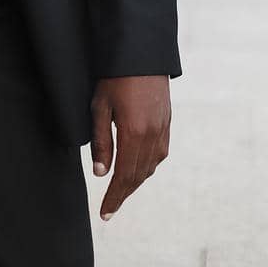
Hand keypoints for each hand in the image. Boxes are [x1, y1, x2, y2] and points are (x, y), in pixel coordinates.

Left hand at [90, 75, 170, 220]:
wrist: (141, 52)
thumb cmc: (115, 76)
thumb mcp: (100, 106)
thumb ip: (101, 141)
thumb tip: (100, 173)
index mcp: (133, 133)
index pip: (124, 176)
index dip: (114, 197)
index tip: (105, 214)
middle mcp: (152, 135)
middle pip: (138, 176)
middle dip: (123, 193)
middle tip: (110, 208)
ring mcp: (162, 129)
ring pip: (150, 167)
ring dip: (136, 181)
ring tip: (121, 190)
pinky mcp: (167, 122)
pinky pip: (159, 154)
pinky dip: (148, 166)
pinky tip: (138, 168)